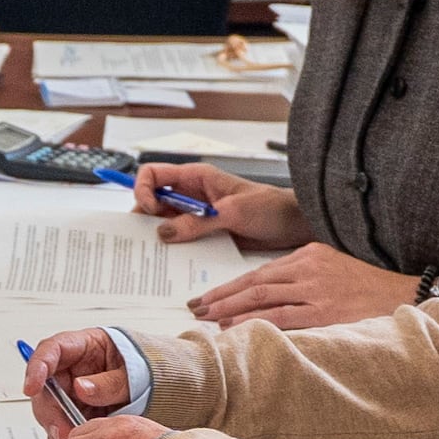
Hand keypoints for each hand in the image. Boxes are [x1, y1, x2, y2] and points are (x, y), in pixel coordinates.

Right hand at [20, 327, 140, 435]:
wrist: (156, 382)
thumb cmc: (143, 368)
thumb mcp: (133, 373)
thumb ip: (109, 382)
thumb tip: (81, 388)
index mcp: (82, 346)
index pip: (50, 350)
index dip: (36, 367)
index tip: (31, 388)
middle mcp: (69, 368)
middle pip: (44, 387)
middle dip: (50, 411)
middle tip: (63, 431)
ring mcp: (69, 390)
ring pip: (49, 409)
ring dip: (58, 426)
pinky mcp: (72, 409)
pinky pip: (61, 422)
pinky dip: (66, 434)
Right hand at [130, 164, 309, 249]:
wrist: (295, 226)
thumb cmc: (271, 207)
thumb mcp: (233, 212)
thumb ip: (198, 222)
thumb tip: (164, 232)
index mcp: (196, 177)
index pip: (154, 174)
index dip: (144, 190)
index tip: (151, 211)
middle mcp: (192, 195)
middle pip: (153, 202)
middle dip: (144, 219)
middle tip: (144, 239)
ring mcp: (198, 216)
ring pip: (165, 224)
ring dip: (159, 239)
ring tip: (156, 255)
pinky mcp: (206, 235)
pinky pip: (182, 242)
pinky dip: (175, 252)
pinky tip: (175, 263)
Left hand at [188, 245, 426, 329]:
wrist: (405, 296)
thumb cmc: (369, 289)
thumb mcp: (333, 270)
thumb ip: (303, 277)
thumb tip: (268, 298)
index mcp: (310, 253)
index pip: (261, 270)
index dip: (232, 285)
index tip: (210, 296)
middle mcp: (309, 267)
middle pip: (254, 281)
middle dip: (222, 295)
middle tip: (196, 308)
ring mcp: (316, 288)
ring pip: (262, 296)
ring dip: (230, 309)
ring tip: (207, 319)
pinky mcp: (325, 310)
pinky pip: (282, 316)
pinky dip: (254, 322)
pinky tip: (235, 329)